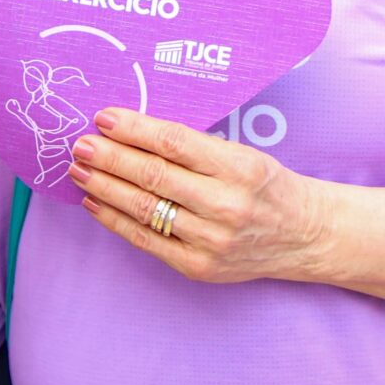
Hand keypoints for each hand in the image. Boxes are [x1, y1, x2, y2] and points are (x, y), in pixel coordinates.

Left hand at [66, 107, 333, 285]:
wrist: (304, 236)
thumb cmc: (268, 187)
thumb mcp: (243, 155)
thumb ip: (195, 148)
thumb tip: (132, 134)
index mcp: (239, 167)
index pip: (174, 142)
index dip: (134, 129)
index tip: (104, 118)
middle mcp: (225, 204)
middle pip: (153, 175)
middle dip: (110, 157)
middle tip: (80, 144)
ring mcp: (211, 240)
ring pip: (144, 208)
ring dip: (104, 187)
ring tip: (79, 170)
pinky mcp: (198, 267)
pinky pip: (146, 240)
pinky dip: (115, 220)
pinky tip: (95, 203)